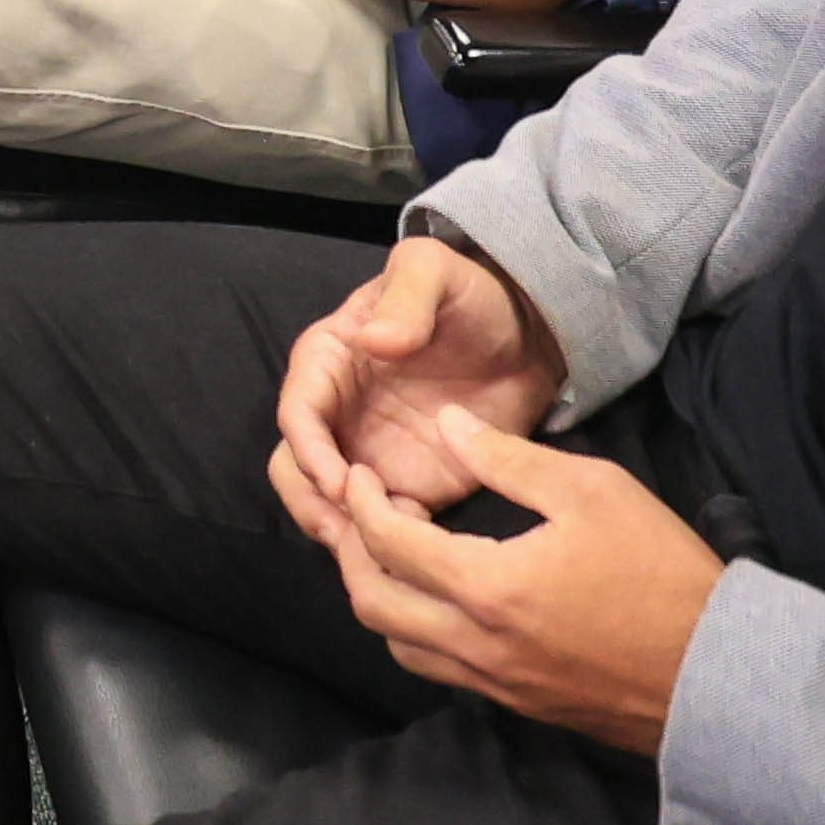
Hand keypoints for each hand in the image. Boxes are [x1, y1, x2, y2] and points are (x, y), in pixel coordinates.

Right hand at [268, 240, 571, 542]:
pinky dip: (387, 544)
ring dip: (343, 530)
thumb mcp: (436, 272)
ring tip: (381, 551)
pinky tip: (419, 552)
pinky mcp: (407, 487)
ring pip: (326, 504)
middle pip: (294, 468)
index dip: (309, 451)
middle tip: (349, 532)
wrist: (530, 339)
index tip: (341, 482)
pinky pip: (381, 525)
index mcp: (329, 360)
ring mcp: (368, 454)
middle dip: (310, 503)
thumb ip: (407, 297)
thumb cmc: (470, 295)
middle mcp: (338, 413)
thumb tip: (375, 341)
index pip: (298, 412)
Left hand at [334, 411, 724, 753]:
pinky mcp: (516, 703)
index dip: (360, 502)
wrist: (716, 673)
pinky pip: (439, 668)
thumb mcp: (593, 491)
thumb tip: (447, 427)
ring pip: (399, 644)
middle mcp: (475, 645)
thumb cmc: (660, 572)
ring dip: (380, 595)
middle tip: (362, 512)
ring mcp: (494, 683)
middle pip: (371, 604)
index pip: (386, 543)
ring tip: (398, 550)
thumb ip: (508, 459)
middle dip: (350, 552)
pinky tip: (441, 594)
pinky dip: (417, 629)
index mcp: (487, 588)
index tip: (358, 474)